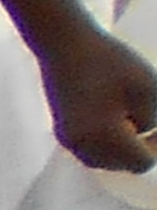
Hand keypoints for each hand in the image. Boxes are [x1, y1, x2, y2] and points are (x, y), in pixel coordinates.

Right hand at [36, 21, 156, 173]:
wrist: (64, 44)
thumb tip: (151, 132)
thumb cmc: (109, 61)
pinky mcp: (61, 131)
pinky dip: (104, 142)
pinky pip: (89, 150)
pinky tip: (110, 118)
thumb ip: (155, 117)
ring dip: (121, 148)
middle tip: (148, 120)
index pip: (142, 162)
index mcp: (106, 138)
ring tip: (128, 119)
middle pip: (123, 165)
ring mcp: (69, 140)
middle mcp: (84, 146)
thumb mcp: (148, 86)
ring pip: (104, 161)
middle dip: (139, 148)